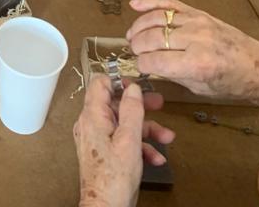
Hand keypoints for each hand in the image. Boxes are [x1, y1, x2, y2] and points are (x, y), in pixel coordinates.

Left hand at [74, 77, 173, 206]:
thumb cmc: (114, 177)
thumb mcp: (129, 139)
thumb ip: (132, 110)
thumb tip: (132, 87)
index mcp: (92, 115)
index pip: (100, 83)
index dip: (119, 81)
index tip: (138, 85)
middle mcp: (91, 124)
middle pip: (116, 103)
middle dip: (140, 106)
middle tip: (159, 103)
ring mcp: (98, 139)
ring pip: (123, 124)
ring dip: (146, 129)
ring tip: (167, 136)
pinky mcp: (105, 153)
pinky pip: (123, 141)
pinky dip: (140, 146)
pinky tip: (156, 157)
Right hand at [127, 0, 258, 106]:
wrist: (257, 66)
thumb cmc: (231, 84)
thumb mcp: (201, 89)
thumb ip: (174, 74)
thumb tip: (150, 64)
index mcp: (196, 64)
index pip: (155, 60)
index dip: (141, 64)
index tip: (139, 66)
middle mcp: (194, 39)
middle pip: (152, 38)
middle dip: (137, 45)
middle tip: (132, 51)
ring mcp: (195, 21)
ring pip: (156, 18)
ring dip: (139, 26)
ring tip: (130, 35)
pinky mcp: (198, 12)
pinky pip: (169, 3)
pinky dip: (150, 2)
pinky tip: (135, 5)